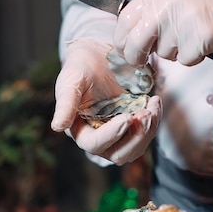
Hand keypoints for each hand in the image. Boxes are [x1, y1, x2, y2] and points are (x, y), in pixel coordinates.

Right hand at [51, 38, 161, 164]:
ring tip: (153, 106)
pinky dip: (154, 122)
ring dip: (148, 132)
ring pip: (135, 149)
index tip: (127, 117)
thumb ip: (65, 103)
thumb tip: (57, 127)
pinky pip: (146, 135)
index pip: (93, 144)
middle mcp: (98, 138)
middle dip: (135, 137)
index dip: (111, 135)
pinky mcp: (133, 128)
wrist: (99, 57)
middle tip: (146, 114)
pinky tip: (155, 103)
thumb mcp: (70, 80)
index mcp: (79, 130)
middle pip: (118, 154)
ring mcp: (118, 135)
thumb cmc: (80, 68)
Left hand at [113, 0, 212, 66]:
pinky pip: (185, 60)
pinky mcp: (199, 37)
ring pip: (164, 54)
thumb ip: (155, 9)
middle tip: (143, 60)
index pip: (125, 19)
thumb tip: (132, 37)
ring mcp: (183, 20)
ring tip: (195, 34)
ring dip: (177, 52)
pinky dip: (195, 56)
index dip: (122, 40)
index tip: (126, 49)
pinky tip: (206, 41)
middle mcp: (167, 2)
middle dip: (136, 56)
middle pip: (136, 42)